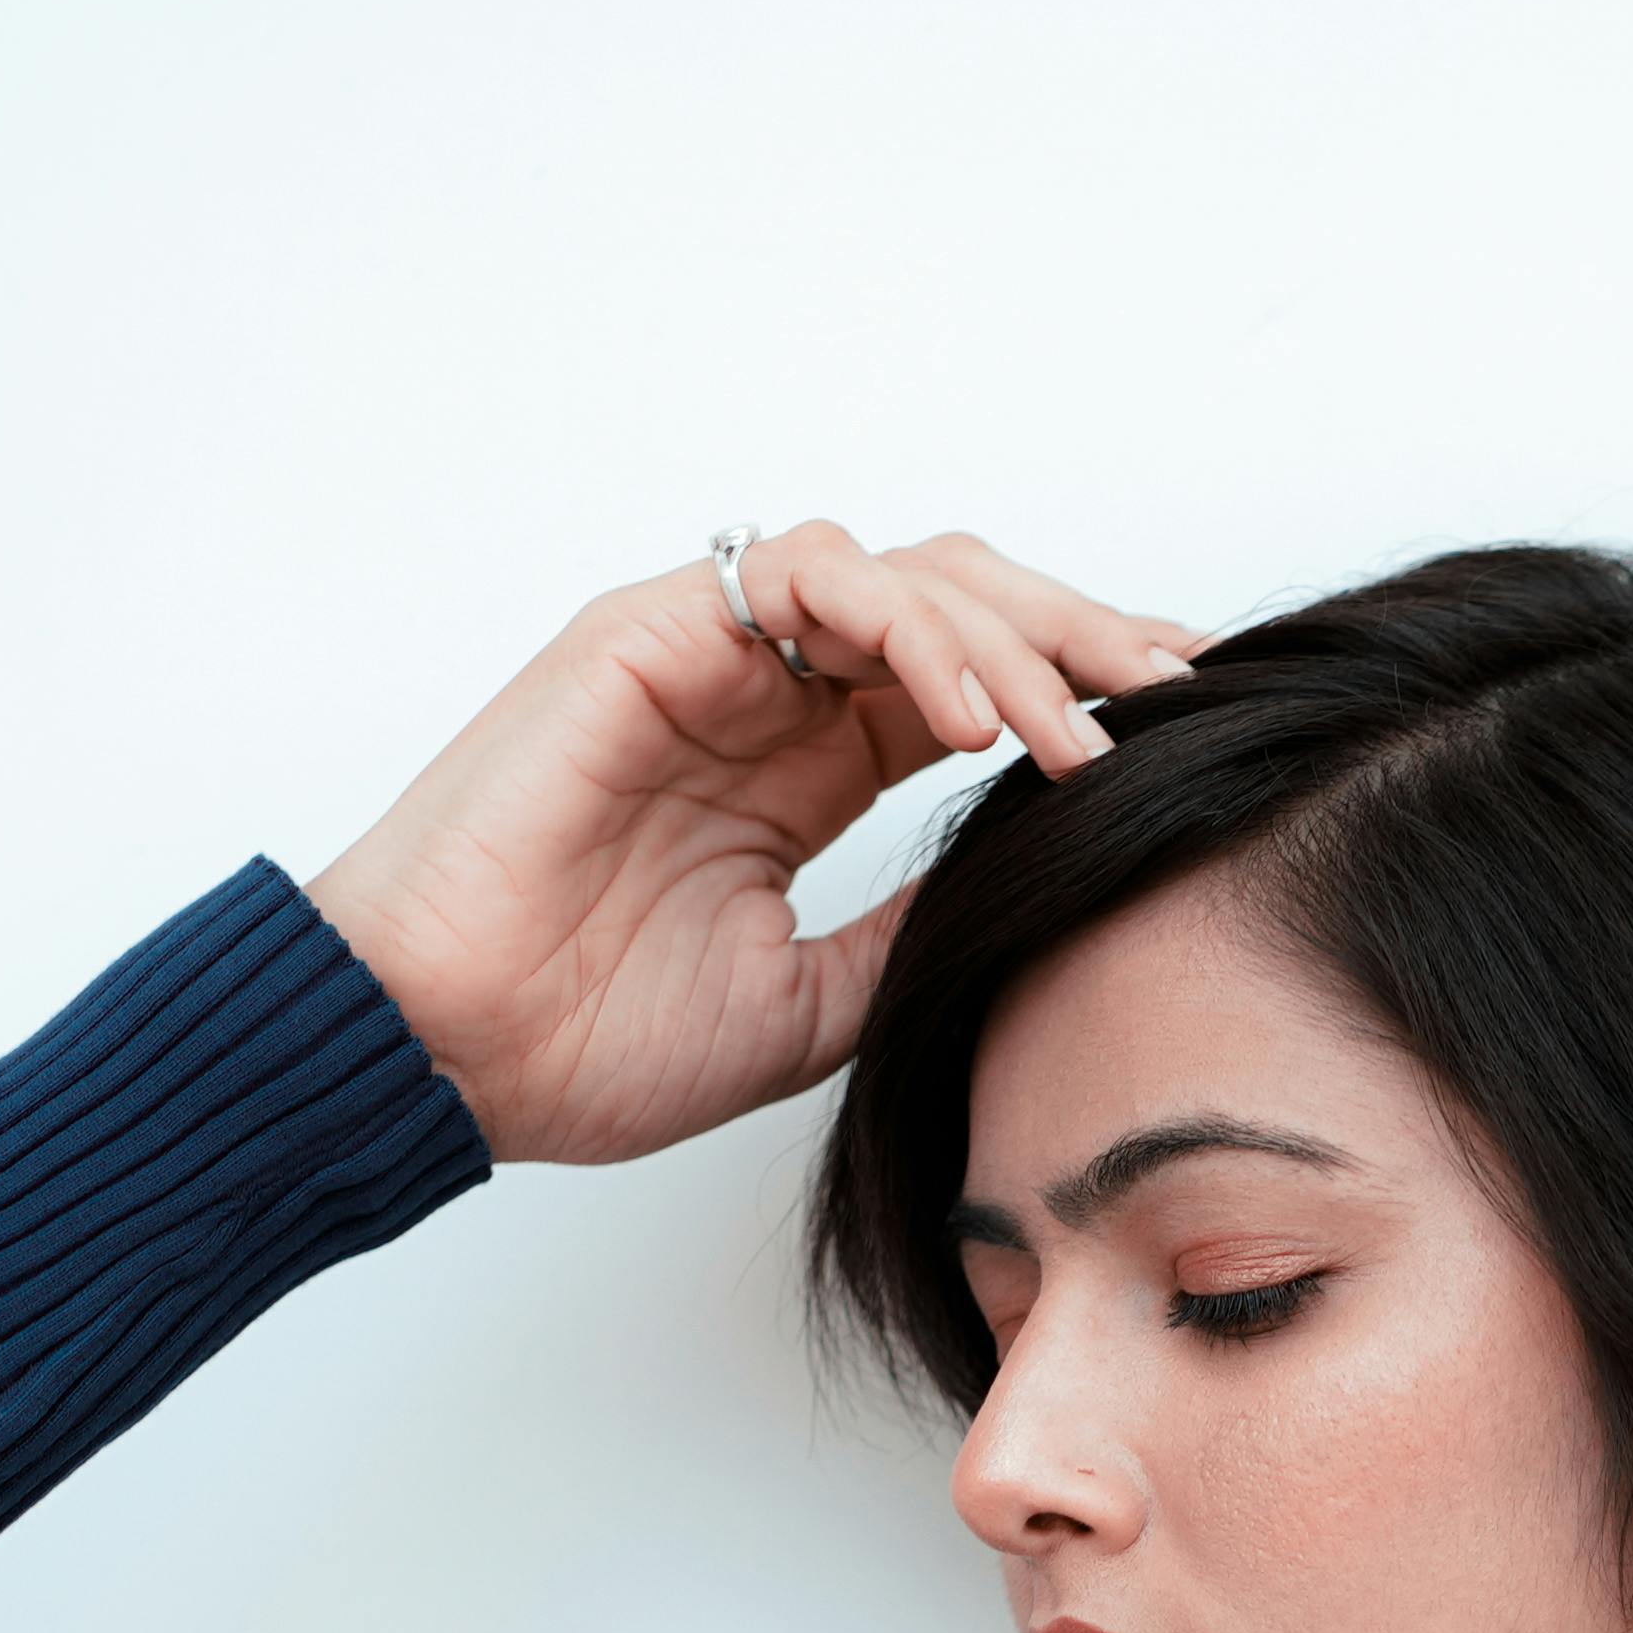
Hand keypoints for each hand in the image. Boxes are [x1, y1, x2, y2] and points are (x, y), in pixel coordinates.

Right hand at [299, 525, 1206, 1166]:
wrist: (446, 1056)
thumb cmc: (584, 1043)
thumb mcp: (812, 1003)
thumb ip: (911, 930)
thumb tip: (1032, 895)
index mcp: (804, 769)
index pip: (972, 688)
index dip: (1082, 693)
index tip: (1186, 733)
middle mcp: (767, 695)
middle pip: (962, 608)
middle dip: (1083, 638)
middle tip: (1179, 690)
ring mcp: (710, 655)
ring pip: (906, 576)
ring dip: (1011, 637)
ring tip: (1078, 730)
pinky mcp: (651, 635)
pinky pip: (809, 578)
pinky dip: (907, 628)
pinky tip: (970, 719)